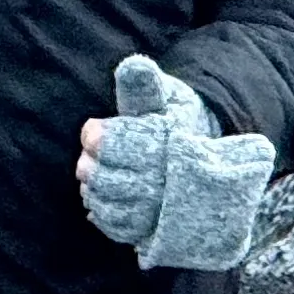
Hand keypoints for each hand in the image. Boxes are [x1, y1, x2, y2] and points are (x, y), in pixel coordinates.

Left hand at [76, 55, 277, 271]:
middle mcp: (166, 180)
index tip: (93, 131)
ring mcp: (161, 208)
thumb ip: (144, 84)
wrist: (203, 162)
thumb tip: (134, 64)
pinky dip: (102, 213)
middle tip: (89, 156)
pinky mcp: (154, 228)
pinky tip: (101, 198)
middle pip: (106, 178)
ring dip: (94, 189)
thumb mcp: (164, 97)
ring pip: (109, 203)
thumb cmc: (173, 123)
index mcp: (167, 143)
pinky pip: (118, 226)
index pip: (112, 144)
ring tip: (96, 176)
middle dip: (90, 165)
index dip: (95, 137)